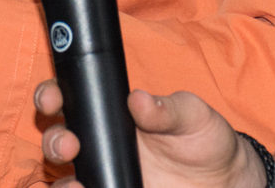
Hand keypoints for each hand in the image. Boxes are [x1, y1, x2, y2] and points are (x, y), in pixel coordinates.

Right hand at [34, 81, 267, 187]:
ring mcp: (103, 178)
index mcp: (111, 114)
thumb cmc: (203, 139)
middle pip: (56, 141)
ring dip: (61, 185)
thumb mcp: (192, 116)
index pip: (69, 99)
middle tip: (69, 145)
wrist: (222, 182)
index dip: (52, 95)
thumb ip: (168, 109)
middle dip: (53, 141)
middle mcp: (99, 147)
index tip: (53, 98)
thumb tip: (138, 99)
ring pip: (63, 182)